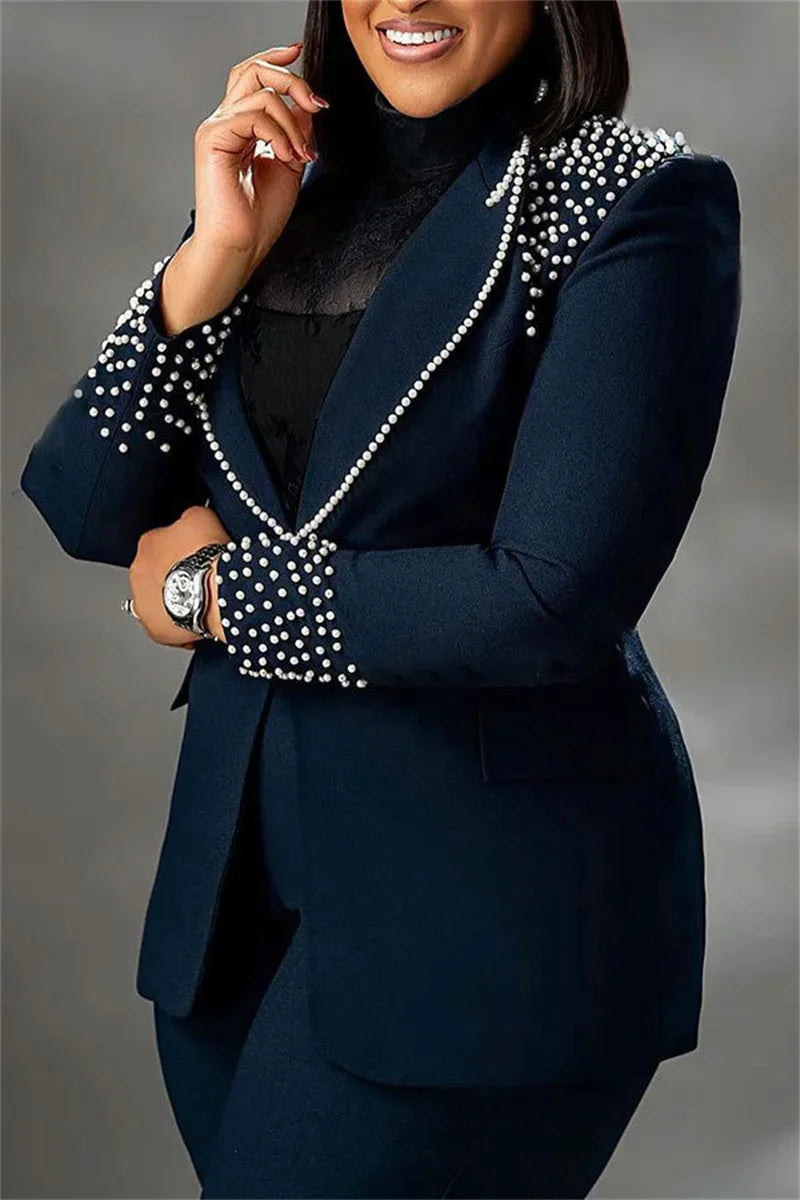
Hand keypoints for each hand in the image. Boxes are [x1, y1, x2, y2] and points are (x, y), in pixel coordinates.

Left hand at [129, 506, 229, 647]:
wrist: (217, 590)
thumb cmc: (209, 555)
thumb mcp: (199, 516)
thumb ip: (188, 518)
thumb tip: (189, 521)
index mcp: (147, 543)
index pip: (161, 543)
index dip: (182, 550)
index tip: (196, 555)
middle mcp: (138, 573)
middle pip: (157, 573)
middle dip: (174, 576)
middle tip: (198, 578)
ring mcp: (144, 604)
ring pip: (159, 601)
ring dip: (174, 601)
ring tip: (199, 601)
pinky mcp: (156, 629)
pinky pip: (168, 627)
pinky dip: (181, 625)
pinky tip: (198, 618)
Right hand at [193, 41, 328, 263]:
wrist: (240, 246)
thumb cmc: (259, 216)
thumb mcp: (290, 164)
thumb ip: (296, 131)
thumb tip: (307, 104)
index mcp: (240, 126)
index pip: (254, 76)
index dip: (277, 59)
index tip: (301, 52)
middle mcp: (225, 121)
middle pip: (254, 71)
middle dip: (292, 81)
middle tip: (316, 105)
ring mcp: (216, 128)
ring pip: (262, 94)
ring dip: (293, 123)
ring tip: (302, 154)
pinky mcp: (213, 139)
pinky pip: (253, 116)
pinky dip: (279, 134)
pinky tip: (287, 156)